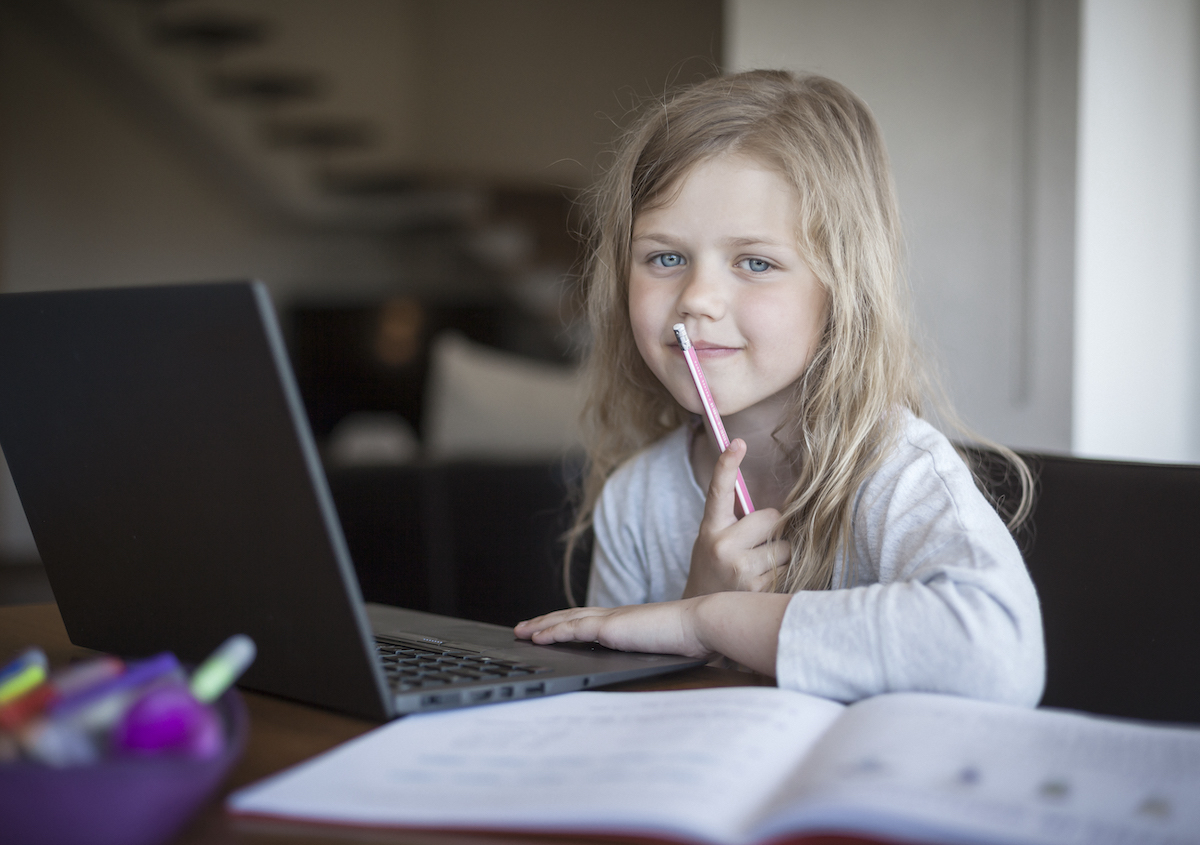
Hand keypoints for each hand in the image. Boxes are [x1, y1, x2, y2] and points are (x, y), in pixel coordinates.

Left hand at [513, 600, 712, 658]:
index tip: (551, 628)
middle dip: (545, 622)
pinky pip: (573, 629)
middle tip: (523, 628)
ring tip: (521, 632)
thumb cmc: (693, 639)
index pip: (589, 620)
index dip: (567, 623)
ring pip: (565, 620)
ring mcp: (611, 620)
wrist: (702, 625)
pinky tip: (537, 638)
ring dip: (541, 626)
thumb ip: (650, 651)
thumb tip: (650, 662)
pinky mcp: (610, 628)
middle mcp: (615, 616)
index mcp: (627, 622)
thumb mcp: (665, 647)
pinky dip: (552, 632)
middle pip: (570, 616)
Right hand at [684, 439, 789, 597]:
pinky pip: (789, 569)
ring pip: (786, 546)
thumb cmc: (714, 563)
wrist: (702, 608)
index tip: (737, 442)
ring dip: (782, 553)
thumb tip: (783, 502)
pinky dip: (784, 573)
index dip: (727, 464)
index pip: (719, 491)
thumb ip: (738, 518)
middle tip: (758, 541)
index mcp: (710, 527)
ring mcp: (740, 569)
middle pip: (771, 518)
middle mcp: (722, 545)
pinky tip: (764, 580)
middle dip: (773, 527)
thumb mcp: (714, 535)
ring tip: (760, 565)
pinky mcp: (757, 589)